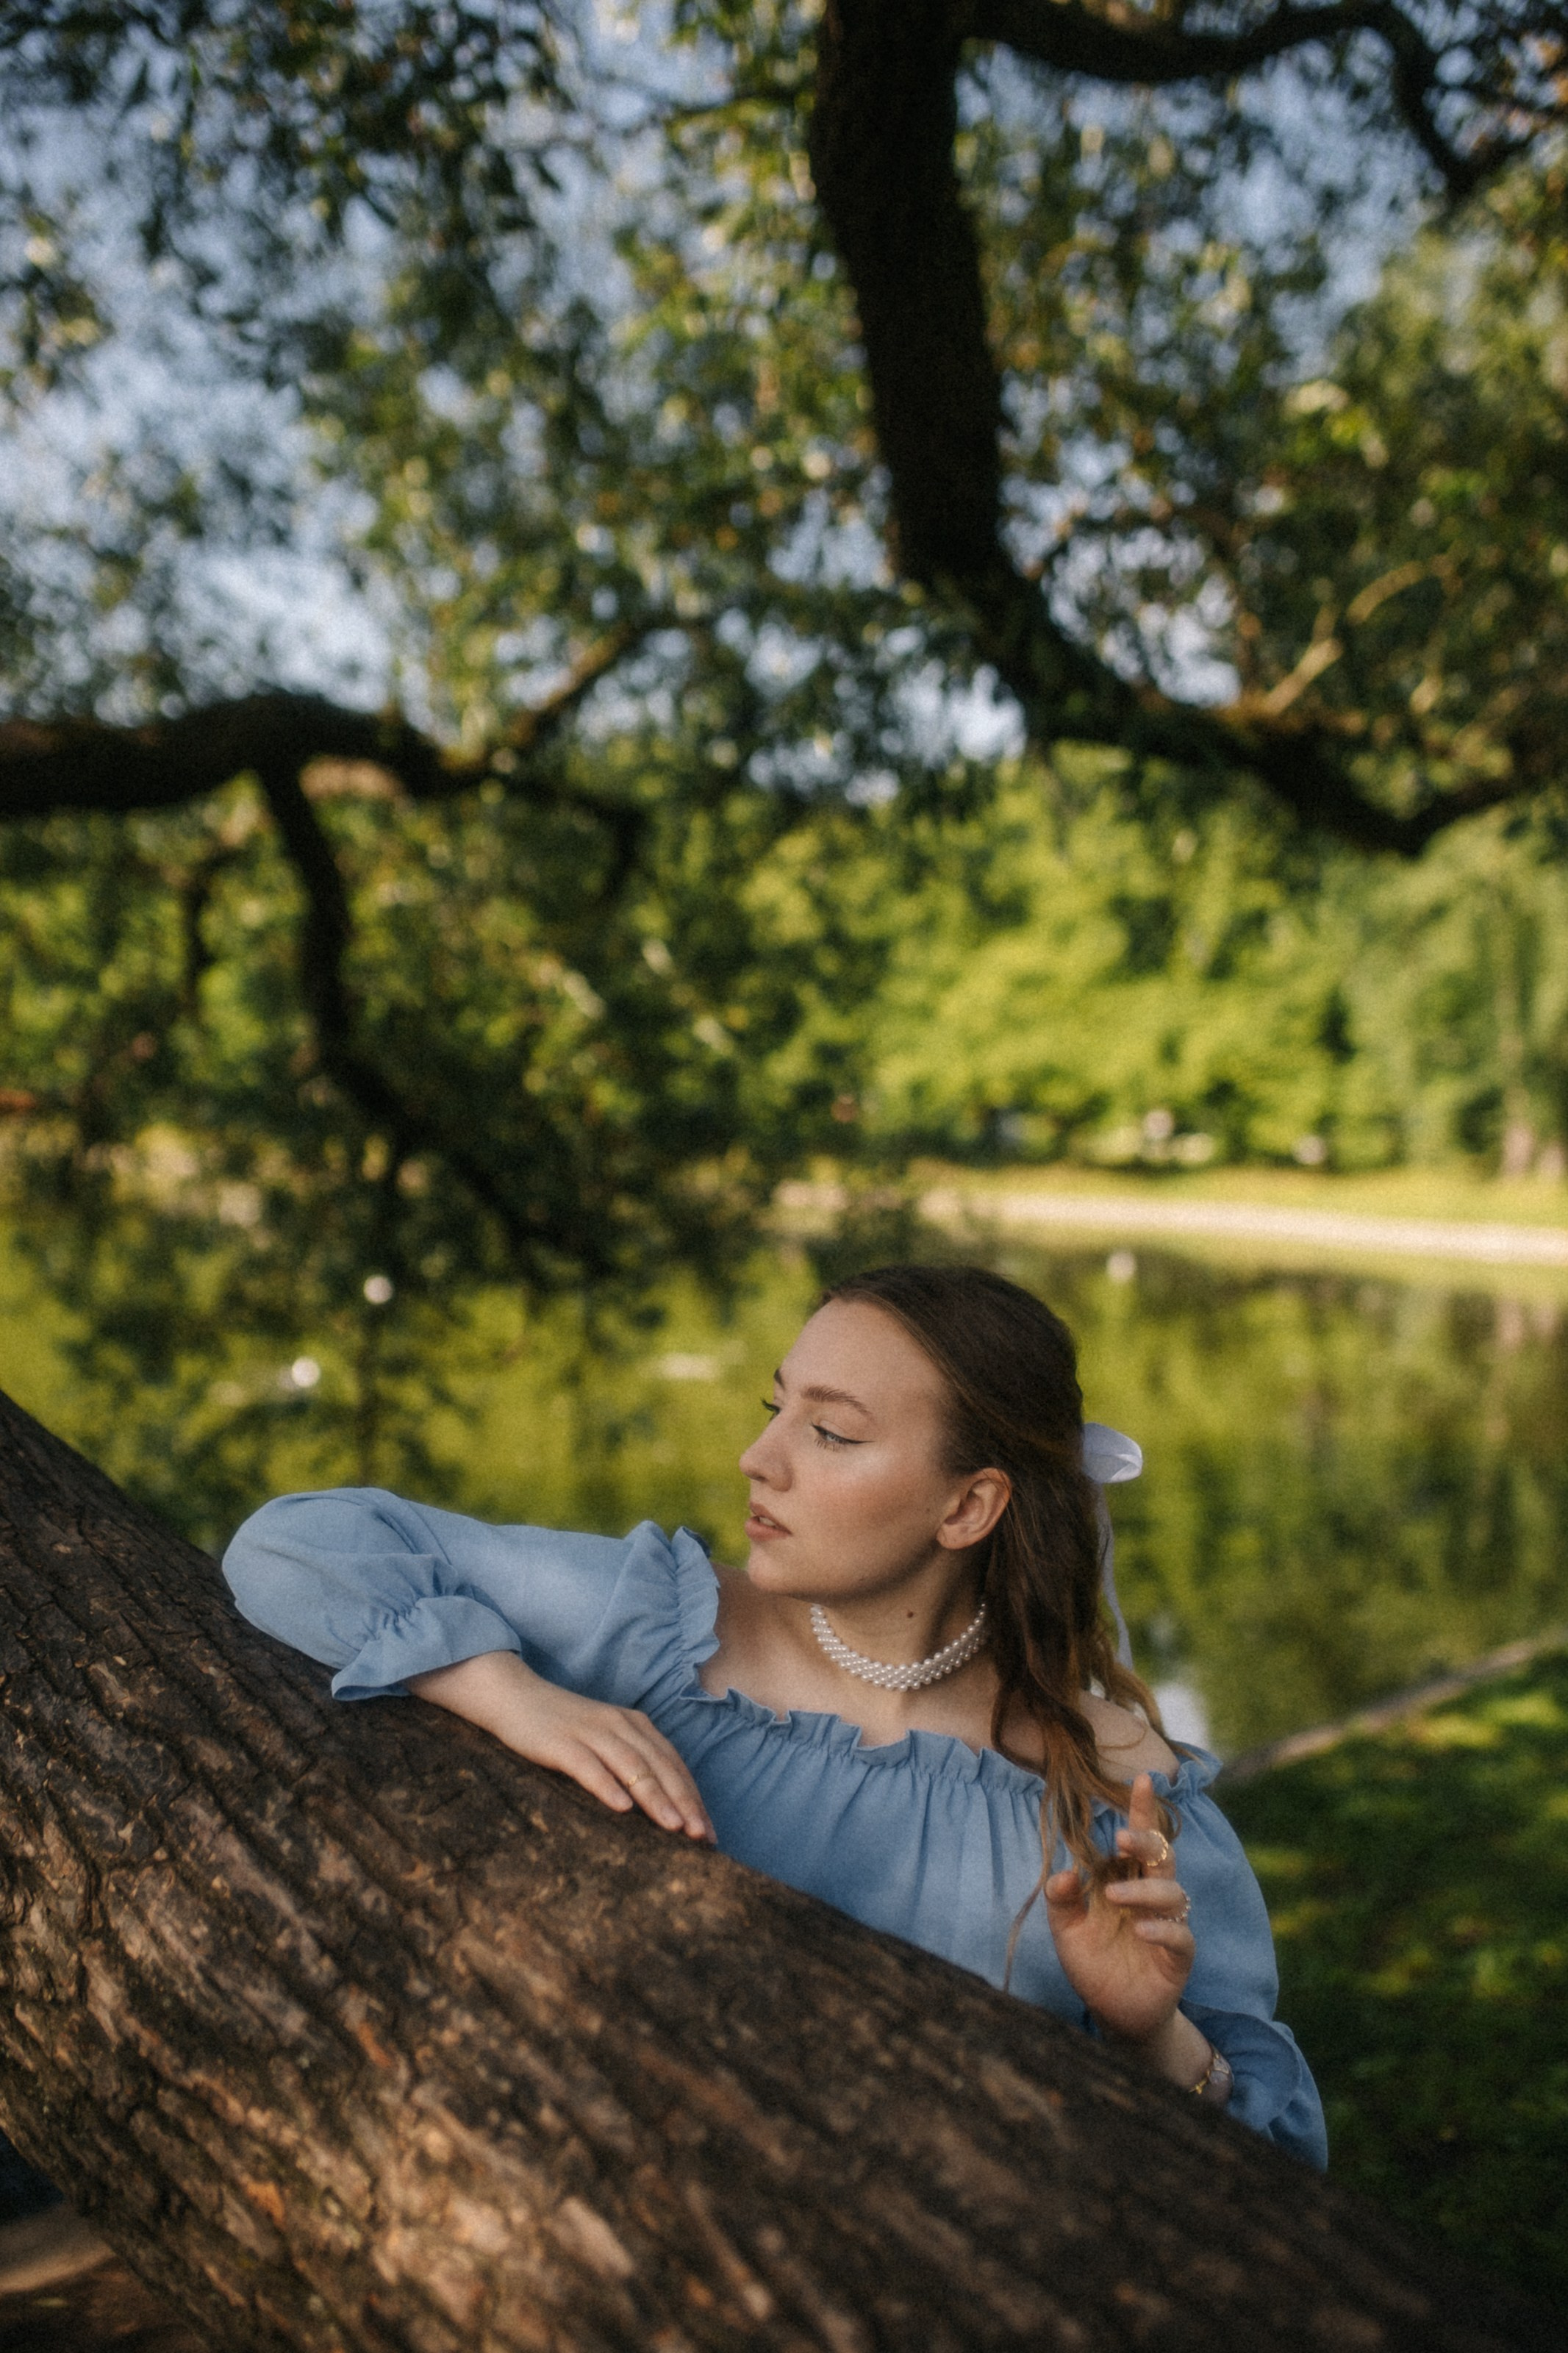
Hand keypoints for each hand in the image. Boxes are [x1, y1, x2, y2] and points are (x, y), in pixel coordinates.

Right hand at [407, 1651, 715, 1841]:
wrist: (515, 1696)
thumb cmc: (563, 1727)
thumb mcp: (605, 1740)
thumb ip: (631, 1763)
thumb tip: (662, 1806)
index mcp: (636, 1726)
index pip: (674, 1765)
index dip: (694, 1798)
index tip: (709, 1833)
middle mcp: (620, 1725)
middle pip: (660, 1767)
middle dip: (684, 1803)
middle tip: (702, 1837)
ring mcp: (592, 1732)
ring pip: (633, 1767)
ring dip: (656, 1798)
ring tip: (675, 1828)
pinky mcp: (562, 1743)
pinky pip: (589, 1766)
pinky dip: (608, 1786)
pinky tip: (622, 1808)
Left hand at [1045, 1771, 1194, 2049]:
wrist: (1114, 2015)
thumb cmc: (1093, 1964)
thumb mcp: (1066, 1930)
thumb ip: (1061, 1898)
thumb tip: (1065, 1871)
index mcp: (1126, 1881)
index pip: (1138, 1839)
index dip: (1142, 1810)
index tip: (1141, 1779)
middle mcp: (1150, 1897)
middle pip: (1162, 1856)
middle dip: (1148, 1841)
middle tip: (1124, 1838)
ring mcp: (1168, 1925)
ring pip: (1172, 1892)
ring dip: (1145, 1890)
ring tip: (1114, 1897)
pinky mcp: (1179, 1957)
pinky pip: (1180, 1935)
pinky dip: (1162, 1929)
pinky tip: (1142, 1929)